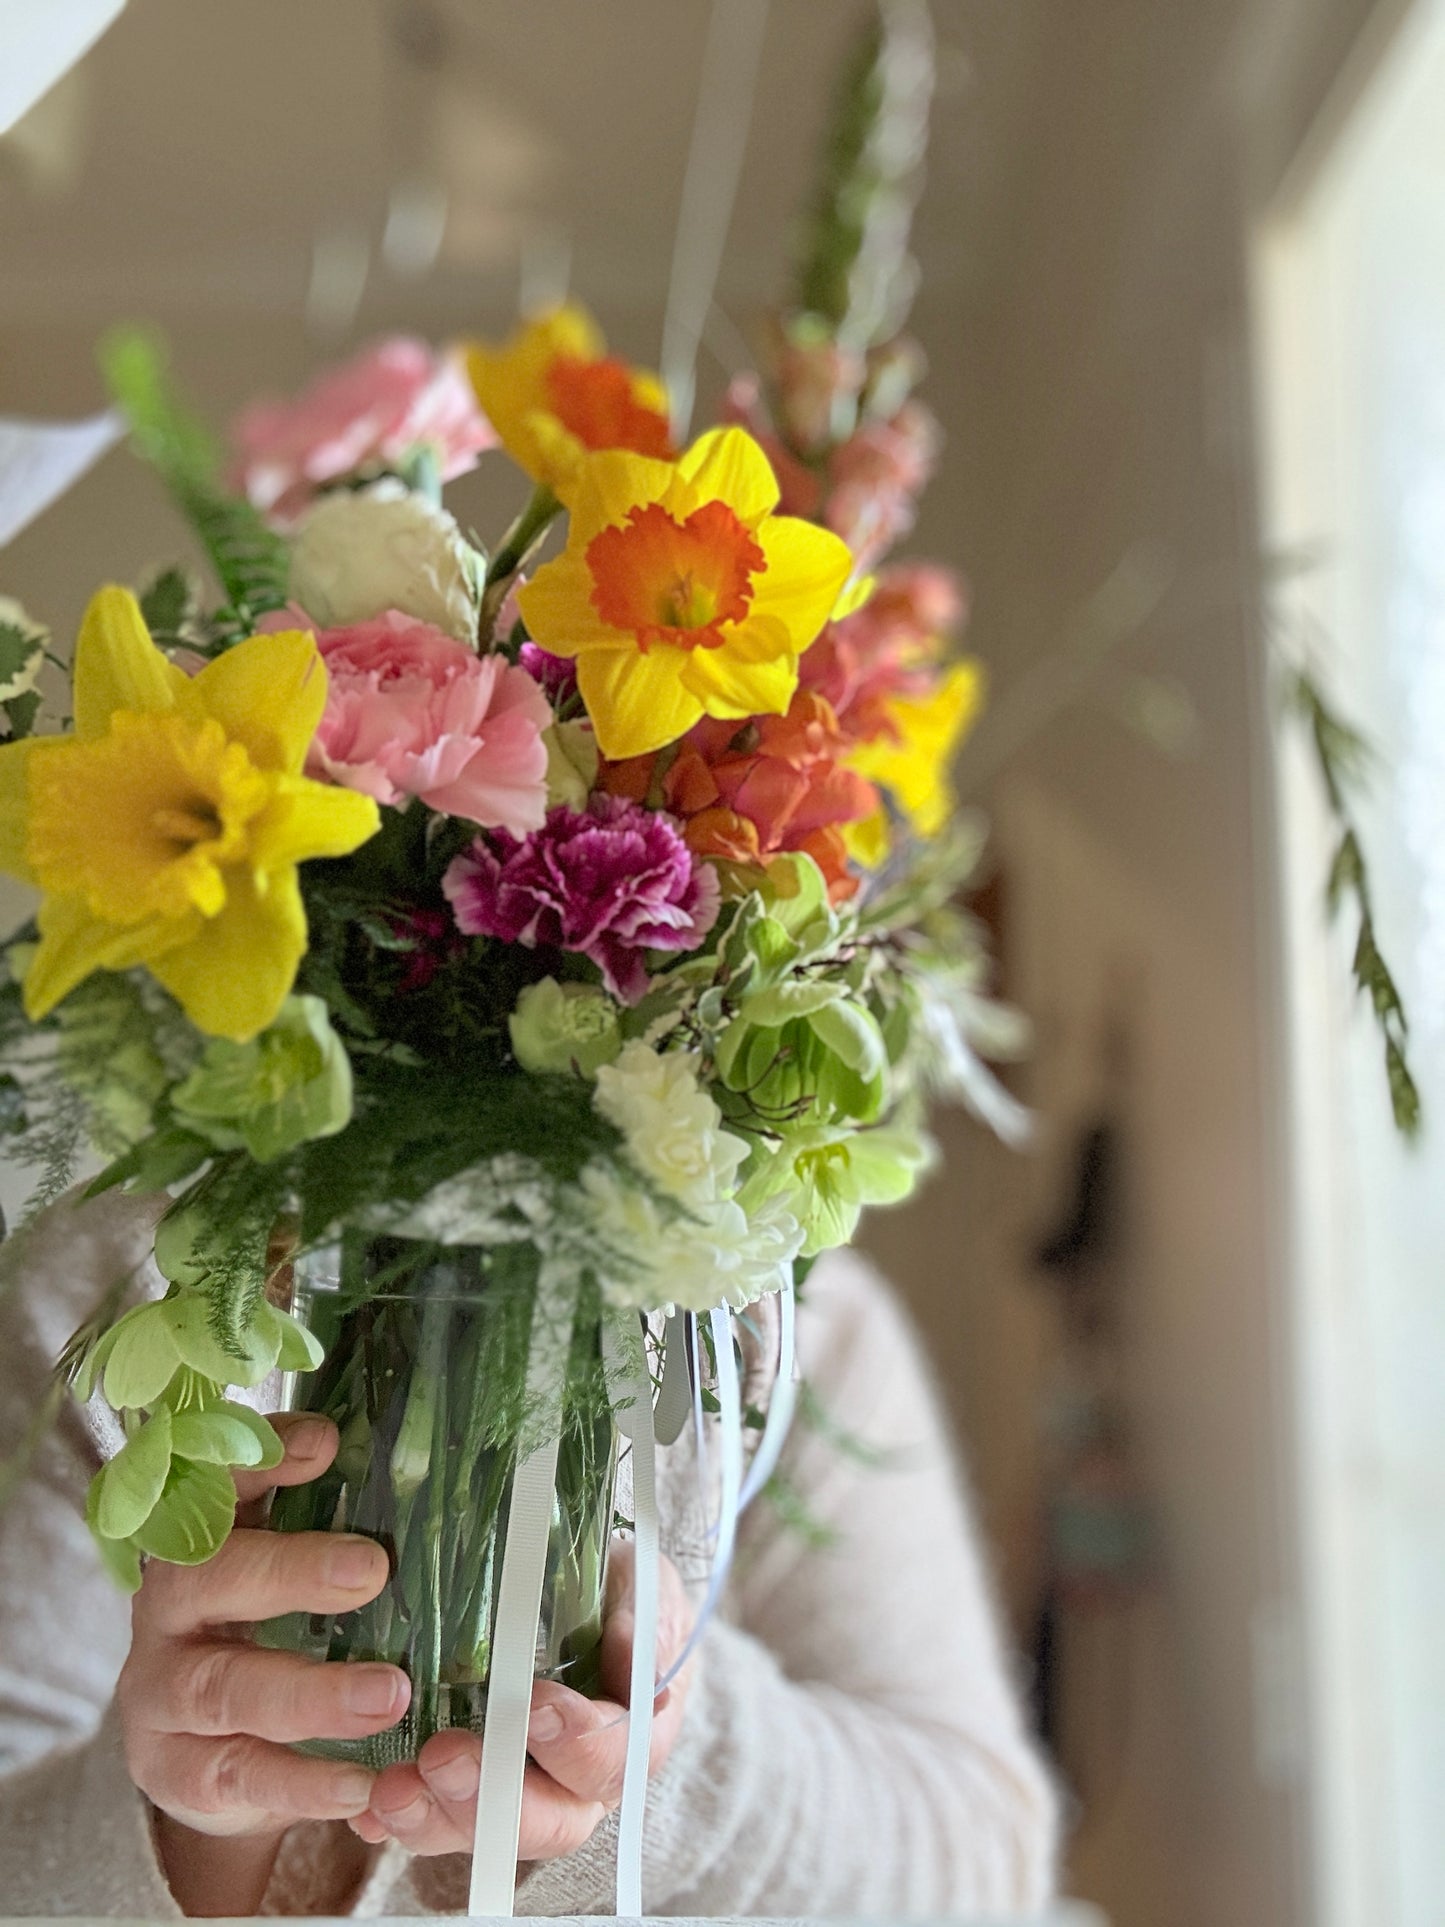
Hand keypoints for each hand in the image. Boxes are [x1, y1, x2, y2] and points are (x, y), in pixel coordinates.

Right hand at [118, 1413, 405, 1914]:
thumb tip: (414, 1473)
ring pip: (227, 1688)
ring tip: (391, 1693)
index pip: (219, 1484)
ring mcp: (164, 1693)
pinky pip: (240, 1776)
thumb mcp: (282, 1565)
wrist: (195, 1747)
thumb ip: (328, 1519)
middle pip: (215, 1579)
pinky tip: (362, 1782)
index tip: (324, 1443)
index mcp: (200, 1540)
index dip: (263, 1459)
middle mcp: (170, 1608)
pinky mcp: (178, 1771)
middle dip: (292, 1572)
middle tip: (372, 1570)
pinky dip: (303, 1783)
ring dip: (312, 1692)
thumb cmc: (258, 1630)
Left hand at [347, 1540, 695, 1861]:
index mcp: (631, 1740)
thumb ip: (650, 1622)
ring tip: (392, 1787)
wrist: (583, 1597)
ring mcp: (518, 1793)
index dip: (577, 1741)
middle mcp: (577, 1786)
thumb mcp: (647, 1586)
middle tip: (444, 1756)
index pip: (610, 1760)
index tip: (537, 1704)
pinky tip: (365, 1807)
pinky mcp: (465, 1790)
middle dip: (492, 1798)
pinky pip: (432, 1820)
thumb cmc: (620, 1593)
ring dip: (434, 1817)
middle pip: (545, 1822)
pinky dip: (397, 1819)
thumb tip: (635, 1664)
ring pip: (482, 1833)